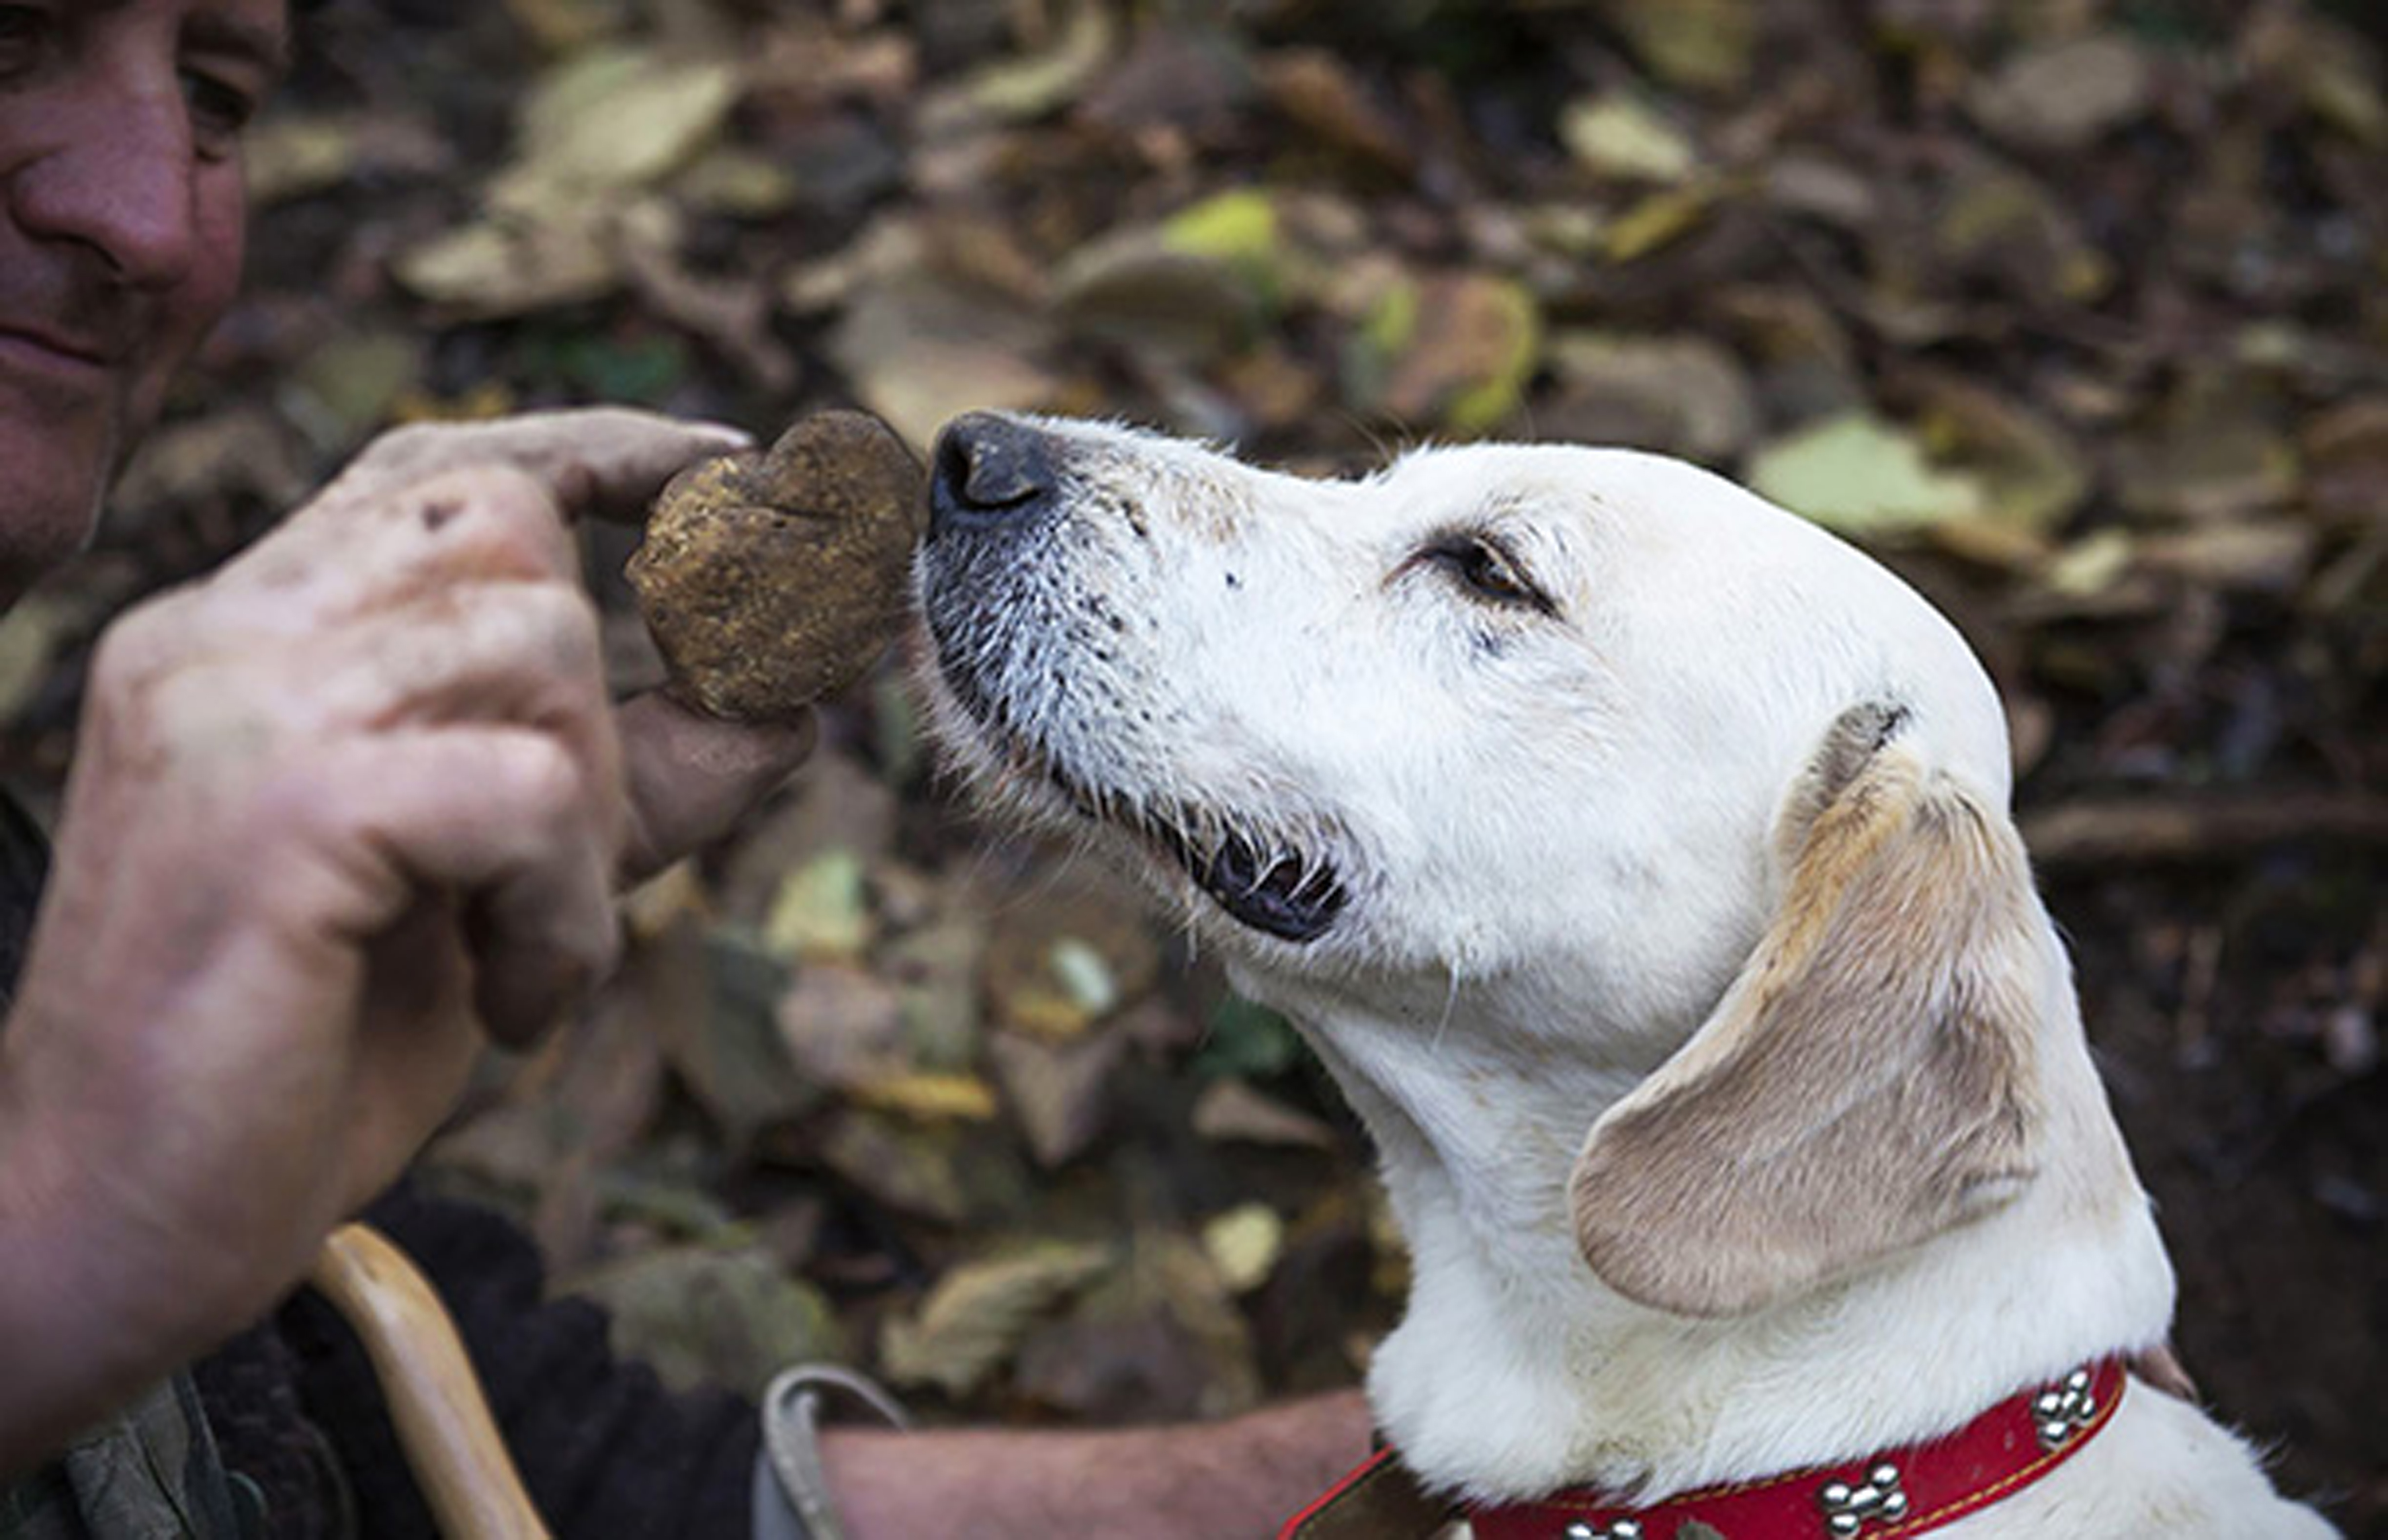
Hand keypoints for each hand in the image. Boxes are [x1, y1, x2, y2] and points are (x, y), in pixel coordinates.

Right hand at [0, 410, 809, 1468]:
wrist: (113, 1219)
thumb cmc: (299, 1050)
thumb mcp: (491, 879)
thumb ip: (622, 775)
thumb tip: (791, 701)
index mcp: (244, 630)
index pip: (435, 467)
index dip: (599, 454)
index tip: (726, 465)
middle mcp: (224, 633)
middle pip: (513, 536)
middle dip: (614, 694)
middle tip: (580, 859)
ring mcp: (240, 703)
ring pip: (539, 646)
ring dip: (590, 823)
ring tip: (529, 950)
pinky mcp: (286, 804)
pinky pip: (531, 789)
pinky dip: (564, 909)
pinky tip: (510, 1001)